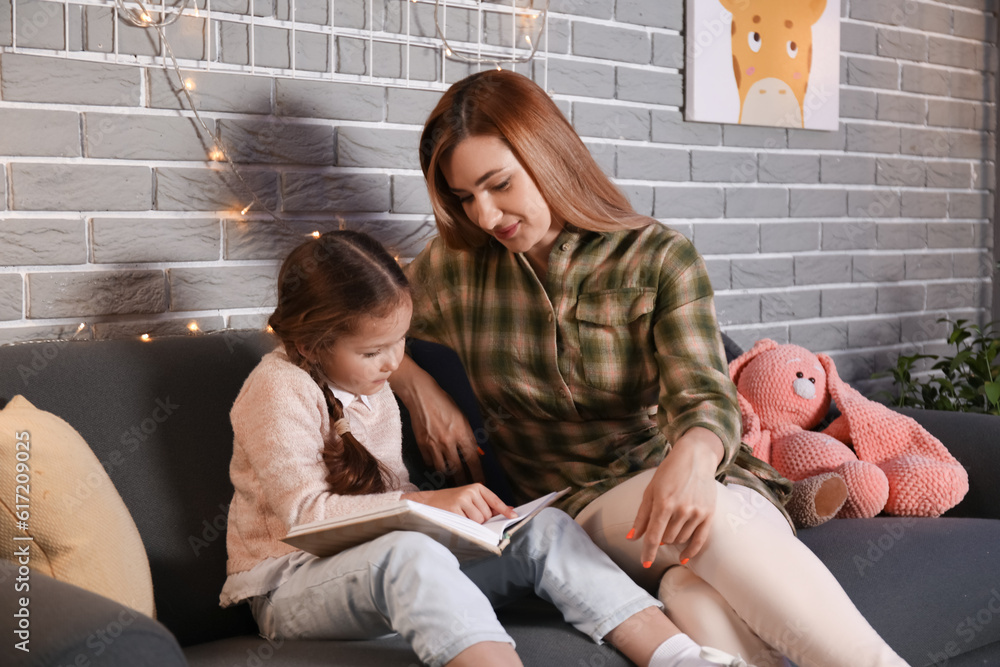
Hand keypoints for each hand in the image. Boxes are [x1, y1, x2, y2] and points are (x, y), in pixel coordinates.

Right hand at [391, 355, 484, 483]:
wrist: (422, 395)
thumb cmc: (444, 403)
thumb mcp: (462, 417)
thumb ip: (468, 435)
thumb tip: (476, 452)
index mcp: (461, 432)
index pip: (473, 459)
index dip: (478, 473)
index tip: (482, 482)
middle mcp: (448, 441)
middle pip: (457, 469)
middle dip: (463, 480)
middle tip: (466, 487)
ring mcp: (433, 444)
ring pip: (442, 469)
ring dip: (448, 475)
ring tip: (452, 478)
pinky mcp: (422, 444)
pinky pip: (429, 462)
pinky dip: (434, 464)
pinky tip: (437, 464)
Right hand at [402, 484, 515, 523]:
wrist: (425, 502)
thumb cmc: (449, 503)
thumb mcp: (468, 499)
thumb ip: (486, 505)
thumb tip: (508, 511)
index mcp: (476, 487)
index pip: (494, 500)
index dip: (504, 510)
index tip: (514, 516)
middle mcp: (470, 492)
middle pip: (487, 515)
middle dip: (481, 520)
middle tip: (466, 517)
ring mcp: (462, 500)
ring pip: (479, 521)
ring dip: (472, 525)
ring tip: (460, 518)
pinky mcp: (454, 509)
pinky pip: (468, 524)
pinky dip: (464, 527)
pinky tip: (456, 521)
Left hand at [628, 427, 722, 567]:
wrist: (696, 458)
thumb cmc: (668, 473)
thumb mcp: (650, 491)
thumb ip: (642, 516)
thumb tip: (632, 538)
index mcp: (664, 503)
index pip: (654, 536)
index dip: (648, 552)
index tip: (644, 563)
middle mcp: (681, 510)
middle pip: (666, 539)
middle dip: (660, 537)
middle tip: (660, 523)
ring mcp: (696, 513)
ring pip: (680, 539)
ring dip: (672, 538)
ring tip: (671, 524)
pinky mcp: (709, 514)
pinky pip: (699, 540)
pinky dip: (690, 551)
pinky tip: (683, 558)